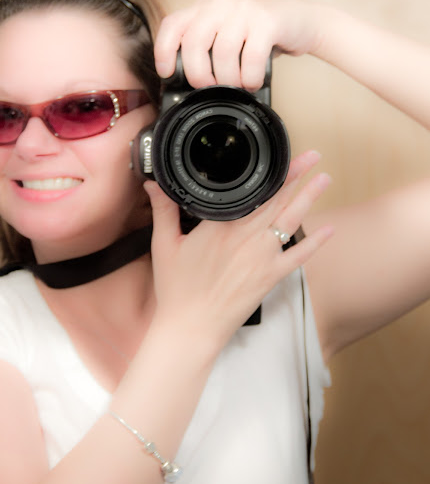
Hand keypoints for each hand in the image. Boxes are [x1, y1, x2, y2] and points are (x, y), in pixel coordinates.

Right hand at [144, 150, 332, 350]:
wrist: (191, 327)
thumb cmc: (177, 289)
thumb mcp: (164, 244)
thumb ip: (163, 210)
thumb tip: (154, 183)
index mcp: (221, 227)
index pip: (252, 192)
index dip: (272, 173)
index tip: (284, 155)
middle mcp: (247, 238)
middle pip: (277, 200)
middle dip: (298, 176)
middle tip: (314, 156)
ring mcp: (262, 258)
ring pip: (291, 220)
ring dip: (309, 198)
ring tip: (324, 179)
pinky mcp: (271, 278)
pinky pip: (298, 257)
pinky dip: (315, 243)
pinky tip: (329, 229)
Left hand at [154, 0, 321, 91]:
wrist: (300, 23)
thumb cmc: (257, 37)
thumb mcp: (226, 38)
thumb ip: (205, 51)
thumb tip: (185, 85)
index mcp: (204, 9)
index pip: (173, 25)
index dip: (164, 51)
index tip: (167, 74)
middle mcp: (220, 4)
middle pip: (194, 43)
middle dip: (199, 75)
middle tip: (211, 88)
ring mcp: (244, 10)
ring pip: (223, 53)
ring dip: (228, 80)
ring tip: (237, 87)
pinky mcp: (267, 21)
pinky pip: (251, 57)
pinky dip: (250, 78)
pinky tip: (253, 82)